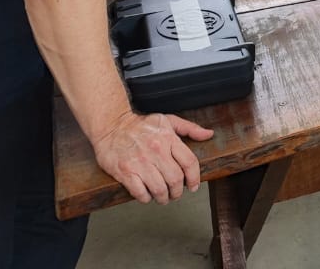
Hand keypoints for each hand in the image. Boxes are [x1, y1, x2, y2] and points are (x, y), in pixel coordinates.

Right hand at [92, 111, 213, 204]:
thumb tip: (208, 134)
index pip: (189, 163)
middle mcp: (156, 151)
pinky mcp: (125, 172)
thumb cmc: (140, 125)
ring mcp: (140, 162)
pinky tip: (147, 195)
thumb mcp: (168, 120)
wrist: (111, 125)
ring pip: (159, 189)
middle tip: (175, 194)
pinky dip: (146, 198)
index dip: (194, 178)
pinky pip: (140, 193)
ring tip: (162, 197)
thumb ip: (190, 128)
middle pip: (175, 179)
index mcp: (168, 139)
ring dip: (163, 198)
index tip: (193, 186)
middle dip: (178, 192)